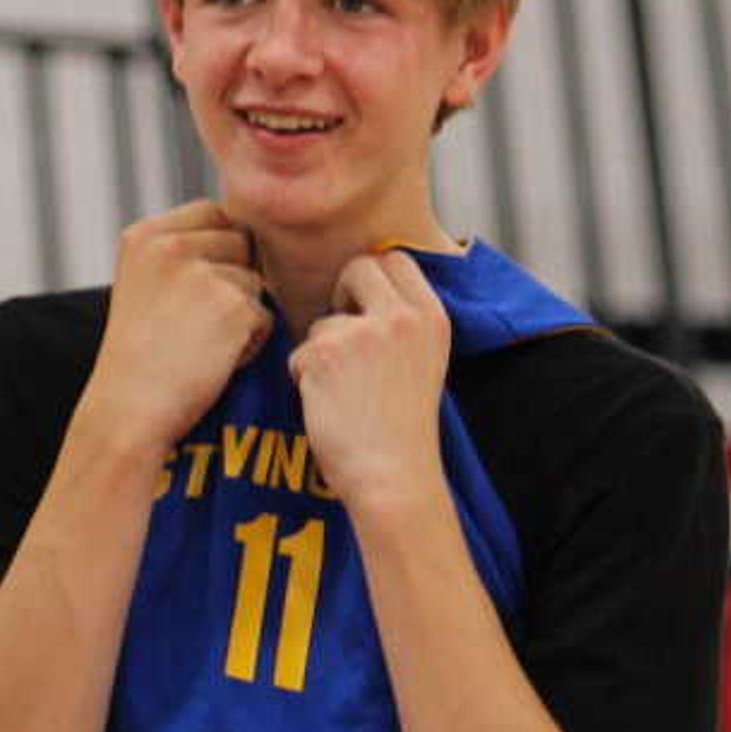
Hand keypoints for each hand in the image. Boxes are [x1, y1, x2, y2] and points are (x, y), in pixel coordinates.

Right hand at [76, 202, 270, 452]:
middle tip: (190, 324)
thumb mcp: (145, 285)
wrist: (128, 409)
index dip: (217, 254)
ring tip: (198, 344)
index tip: (188, 296)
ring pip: (256, 280)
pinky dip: (249, 343)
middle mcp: (169, 245)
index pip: (214, 215)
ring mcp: (200, 273)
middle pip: (241, 242)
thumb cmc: (141, 357)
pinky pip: (265, 316)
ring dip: (240, 314)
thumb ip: (183, 251)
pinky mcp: (231, 305)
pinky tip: (211, 360)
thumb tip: (245, 234)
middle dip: (231, 281)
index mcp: (143, 236)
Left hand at [291, 250, 452, 512]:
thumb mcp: (423, 360)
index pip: (395, 258)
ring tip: (344, 392)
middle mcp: (401, 317)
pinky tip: (327, 406)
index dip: (371, 277)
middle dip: (341, 296)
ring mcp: (361, 333)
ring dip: (321, 351)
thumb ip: (402, 323)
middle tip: (342, 337)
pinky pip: (297, 353)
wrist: (392, 473)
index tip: (364, 306)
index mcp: (433, 316)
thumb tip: (365, 287)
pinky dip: (302, 378)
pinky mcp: (323, 353)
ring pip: (322, 320)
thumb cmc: (402, 427)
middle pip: (358, 268)